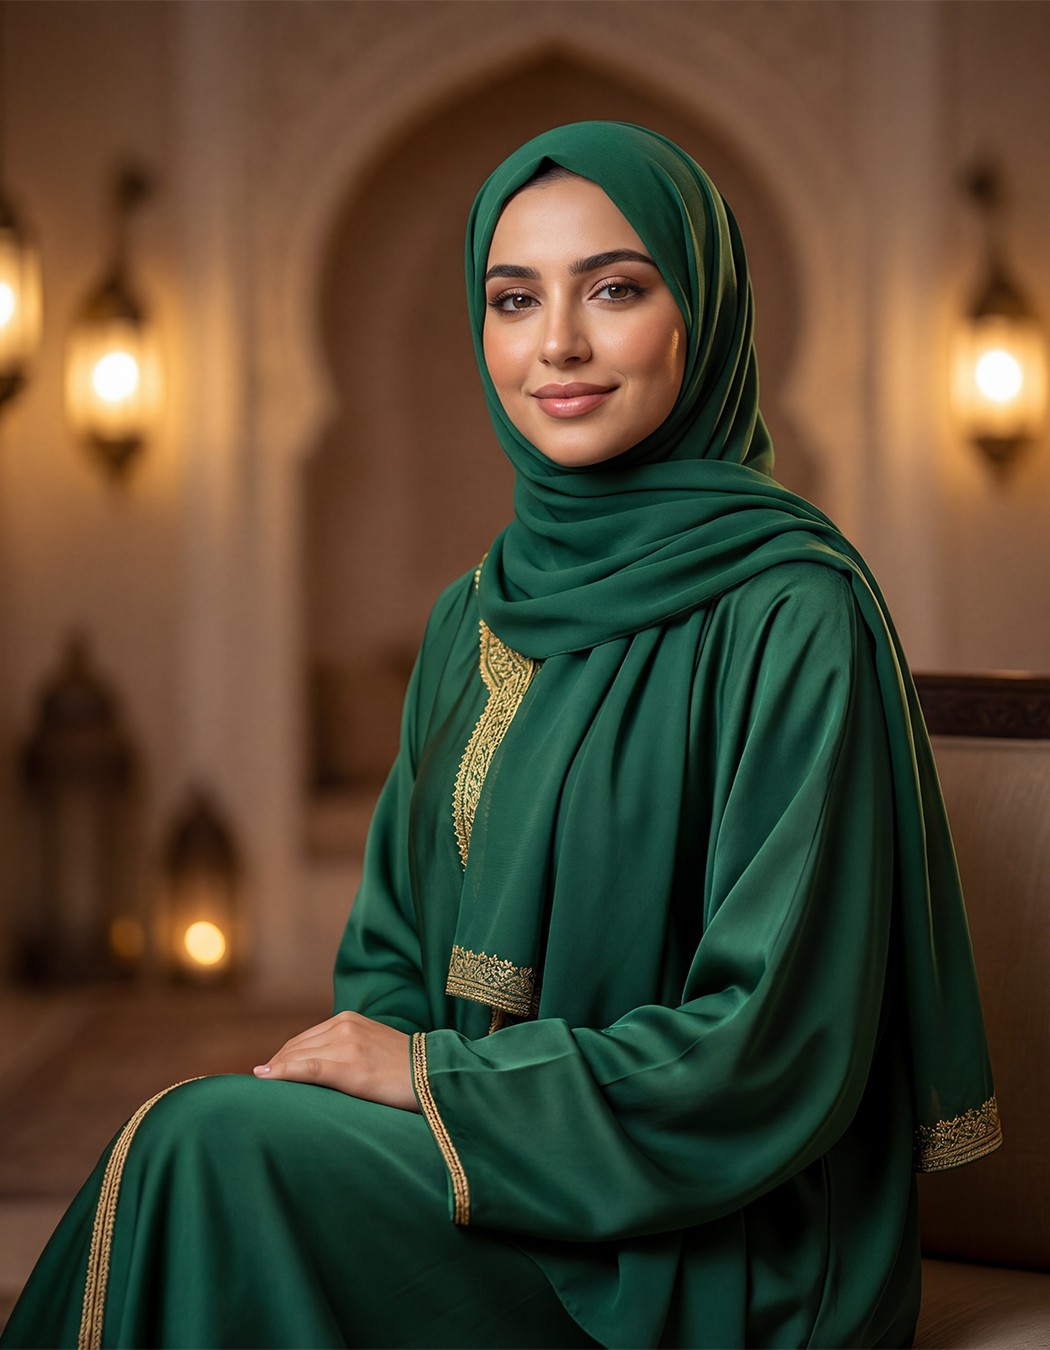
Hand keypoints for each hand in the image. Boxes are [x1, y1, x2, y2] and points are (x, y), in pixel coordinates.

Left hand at [253, 1011, 417, 1111]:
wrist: (435, 1075)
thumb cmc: (405, 1069)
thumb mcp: (372, 1047)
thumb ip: (345, 1049)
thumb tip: (317, 1070)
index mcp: (348, 1020)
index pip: (303, 1041)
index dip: (282, 1060)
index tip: (268, 1078)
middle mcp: (344, 1026)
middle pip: (295, 1048)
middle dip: (275, 1066)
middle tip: (258, 1089)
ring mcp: (346, 1044)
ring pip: (297, 1057)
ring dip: (275, 1072)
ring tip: (257, 1090)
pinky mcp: (349, 1066)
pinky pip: (307, 1068)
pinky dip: (283, 1072)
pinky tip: (265, 1078)